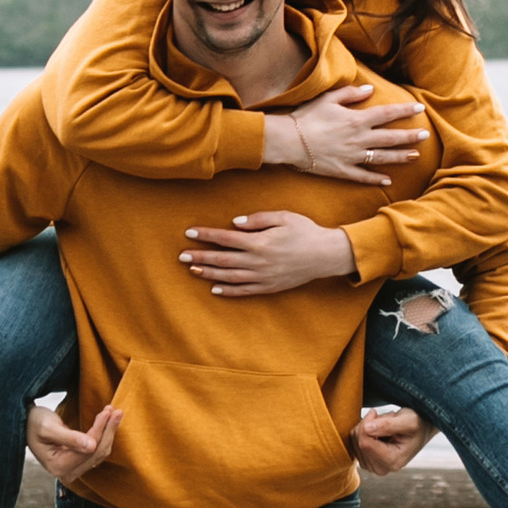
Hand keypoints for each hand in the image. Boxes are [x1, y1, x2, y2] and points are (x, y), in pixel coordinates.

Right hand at [23, 397, 119, 486]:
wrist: (26, 424)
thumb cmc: (34, 423)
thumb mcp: (48, 428)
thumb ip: (69, 438)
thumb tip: (91, 446)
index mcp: (58, 466)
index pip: (88, 450)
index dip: (100, 430)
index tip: (108, 410)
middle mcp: (67, 473)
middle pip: (97, 454)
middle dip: (108, 431)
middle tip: (116, 410)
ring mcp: (73, 470)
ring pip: (100, 453)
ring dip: (108, 433)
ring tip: (113, 412)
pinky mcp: (78, 464)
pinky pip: (96, 452)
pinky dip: (103, 436)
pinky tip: (107, 422)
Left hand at [179, 211, 358, 295]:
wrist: (326, 255)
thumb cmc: (305, 231)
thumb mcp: (284, 217)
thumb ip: (258, 219)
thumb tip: (234, 224)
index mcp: (259, 242)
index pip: (225, 239)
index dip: (206, 236)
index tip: (190, 233)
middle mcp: (258, 262)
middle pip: (222, 260)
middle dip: (200, 257)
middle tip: (181, 256)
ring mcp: (263, 277)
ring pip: (229, 277)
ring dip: (208, 274)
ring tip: (192, 271)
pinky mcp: (269, 287)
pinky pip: (244, 291)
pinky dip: (228, 291)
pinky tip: (214, 289)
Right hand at [264, 84, 430, 188]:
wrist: (288, 141)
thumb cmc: (306, 117)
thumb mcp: (328, 99)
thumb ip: (351, 94)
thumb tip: (370, 90)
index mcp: (357, 120)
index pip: (387, 114)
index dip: (405, 110)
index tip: (420, 108)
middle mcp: (359, 139)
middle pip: (391, 138)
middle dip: (410, 136)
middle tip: (426, 135)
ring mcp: (353, 157)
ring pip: (383, 158)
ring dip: (401, 157)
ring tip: (416, 156)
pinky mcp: (343, 171)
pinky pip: (363, 177)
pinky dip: (376, 179)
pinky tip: (387, 181)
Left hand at [351, 404, 438, 475]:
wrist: (419, 431)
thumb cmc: (416, 424)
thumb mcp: (408, 420)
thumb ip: (388, 424)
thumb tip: (366, 428)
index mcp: (392, 461)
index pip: (364, 442)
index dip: (366, 423)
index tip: (376, 412)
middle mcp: (381, 469)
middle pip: (358, 442)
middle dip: (366, 425)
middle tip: (383, 420)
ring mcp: (372, 467)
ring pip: (354, 440)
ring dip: (366, 427)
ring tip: (384, 426)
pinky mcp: (366, 461)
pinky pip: (353, 442)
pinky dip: (363, 432)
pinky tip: (378, 432)